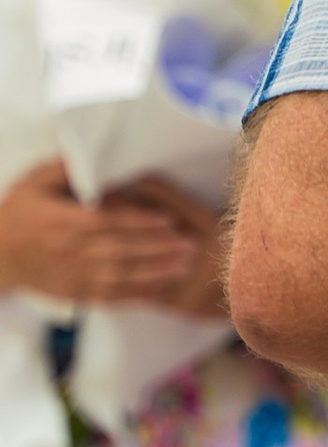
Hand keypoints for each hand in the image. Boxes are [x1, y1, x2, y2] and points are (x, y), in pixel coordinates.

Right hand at [0, 160, 217, 311]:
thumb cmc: (18, 213)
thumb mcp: (36, 182)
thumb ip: (67, 167)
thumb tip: (93, 149)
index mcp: (58, 222)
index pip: (104, 223)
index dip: (137, 222)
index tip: (167, 219)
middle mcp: (66, 252)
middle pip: (118, 252)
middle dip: (157, 249)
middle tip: (190, 243)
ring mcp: (71, 276)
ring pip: (119, 277)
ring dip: (155, 273)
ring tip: (185, 264)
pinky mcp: (75, 293)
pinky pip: (111, 296)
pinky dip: (139, 294)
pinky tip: (162, 286)